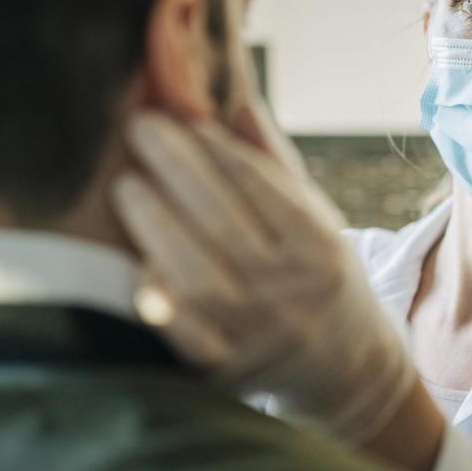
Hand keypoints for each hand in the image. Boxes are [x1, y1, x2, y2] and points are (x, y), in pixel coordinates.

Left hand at [111, 102, 418, 445]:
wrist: (344, 364)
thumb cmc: (318, 272)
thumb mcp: (315, 215)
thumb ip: (273, 162)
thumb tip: (233, 100)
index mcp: (318, 246)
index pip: (265, 188)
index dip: (219, 149)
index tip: (181, 112)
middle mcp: (291, 290)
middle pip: (225, 224)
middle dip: (178, 168)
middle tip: (140, 127)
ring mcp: (258, 333)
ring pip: (199, 278)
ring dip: (157, 226)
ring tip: (127, 185)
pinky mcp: (226, 370)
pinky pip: (183, 335)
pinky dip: (158, 297)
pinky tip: (134, 259)